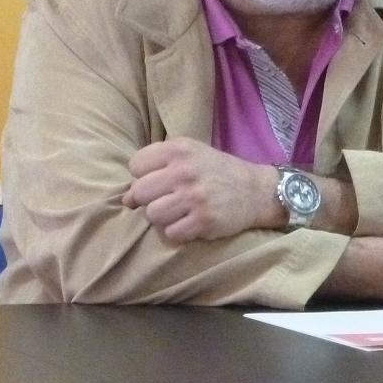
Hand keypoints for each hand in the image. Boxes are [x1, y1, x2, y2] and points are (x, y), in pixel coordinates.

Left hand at [122, 138, 276, 242]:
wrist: (255, 191)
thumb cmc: (215, 171)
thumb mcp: (189, 153)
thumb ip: (156, 166)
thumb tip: (126, 199)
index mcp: (178, 149)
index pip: (136, 166)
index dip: (143, 176)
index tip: (160, 180)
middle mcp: (184, 171)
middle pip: (140, 192)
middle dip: (148, 199)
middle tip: (166, 199)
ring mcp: (194, 197)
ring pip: (152, 215)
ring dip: (162, 217)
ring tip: (178, 212)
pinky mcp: (204, 221)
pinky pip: (170, 233)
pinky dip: (176, 232)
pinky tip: (189, 223)